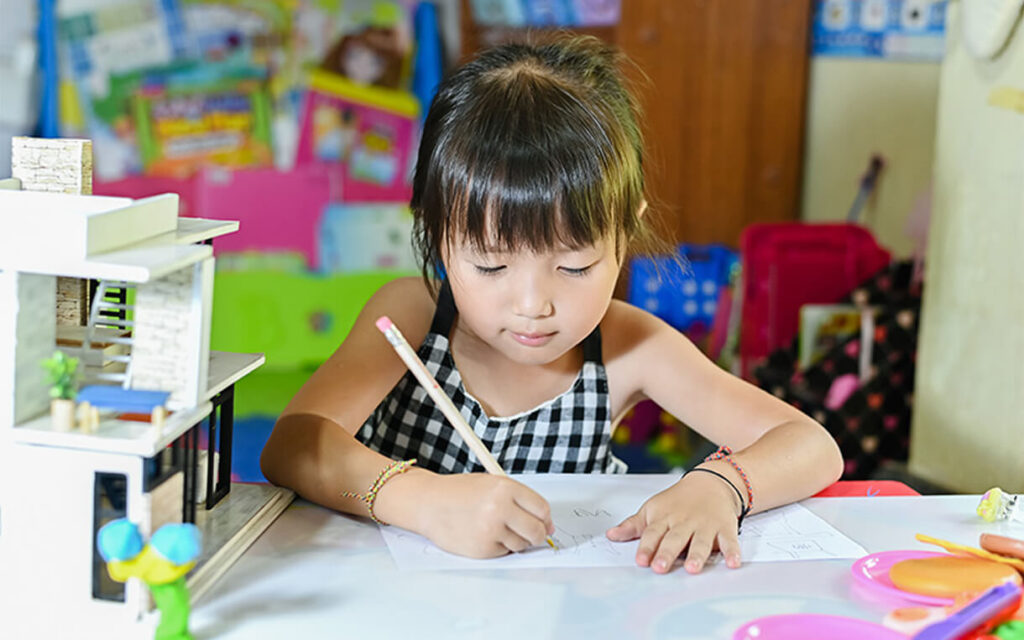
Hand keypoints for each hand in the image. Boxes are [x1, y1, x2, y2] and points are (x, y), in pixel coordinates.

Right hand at [417, 473, 554, 558]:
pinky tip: (483, 534)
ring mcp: (491, 530)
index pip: (542, 509)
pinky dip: (498, 547)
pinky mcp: (482, 549)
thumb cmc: (459, 493)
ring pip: (521, 544)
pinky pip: (504, 552)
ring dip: (515, 541)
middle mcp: (500, 508)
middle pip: (537, 531)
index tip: (545, 523)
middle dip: (538, 535)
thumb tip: (546, 524)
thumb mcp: (491, 484)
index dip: (545, 518)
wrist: (428, 503)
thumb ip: (519, 500)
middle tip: (531, 534)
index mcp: (505, 488)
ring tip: (496, 528)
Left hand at [605, 471, 742, 573]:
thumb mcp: (653, 509)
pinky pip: (729, 541)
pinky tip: (733, 563)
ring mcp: (705, 525)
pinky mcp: (724, 528)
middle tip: (660, 568)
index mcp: (664, 518)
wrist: (711, 482)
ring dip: (696, 555)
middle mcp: (684, 522)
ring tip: (692, 568)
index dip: (646, 547)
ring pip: (700, 541)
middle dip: (667, 553)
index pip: (652, 533)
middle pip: (674, 539)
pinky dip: (732, 552)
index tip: (640, 560)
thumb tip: (610, 535)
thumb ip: (633, 526)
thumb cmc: (677, 501)